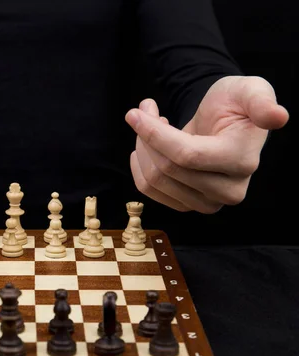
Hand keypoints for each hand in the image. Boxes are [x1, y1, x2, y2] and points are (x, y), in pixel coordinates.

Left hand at [125, 75, 288, 212]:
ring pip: (154, 181)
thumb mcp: (251, 90)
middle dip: (146, 136)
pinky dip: (140, 165)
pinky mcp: (187, 206)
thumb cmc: (237, 103)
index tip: (136, 112)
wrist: (227, 123)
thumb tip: (277, 116)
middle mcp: (229, 190)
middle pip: (167, 169)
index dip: (155, 134)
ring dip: (142, 148)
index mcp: (243, 160)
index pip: (187, 155)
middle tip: (145, 112)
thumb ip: (261, 101)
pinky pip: (149, 191)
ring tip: (149, 125)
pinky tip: (148, 145)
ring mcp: (208, 203)